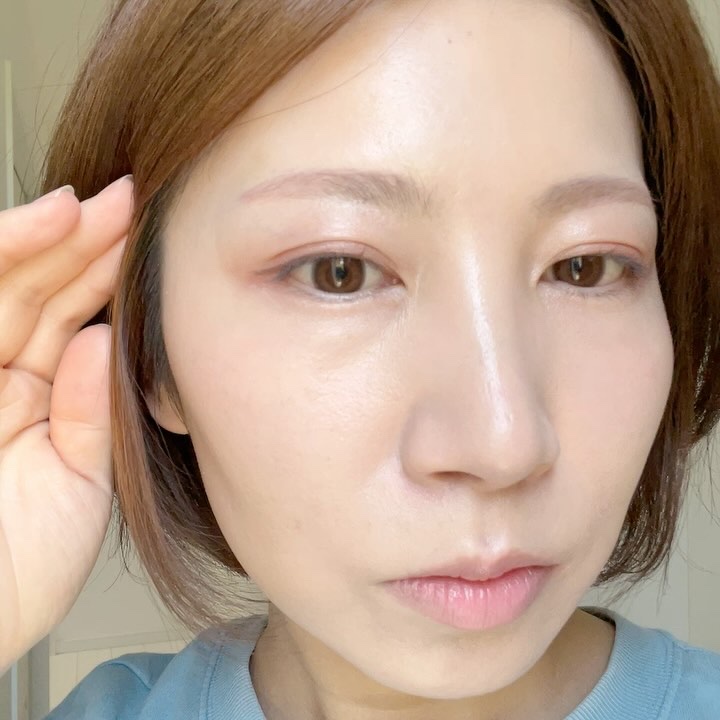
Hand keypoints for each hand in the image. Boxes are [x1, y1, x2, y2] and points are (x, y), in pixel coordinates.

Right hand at [0, 176, 132, 671]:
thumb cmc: (19, 569)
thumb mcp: (79, 482)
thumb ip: (88, 409)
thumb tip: (101, 340)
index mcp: (38, 402)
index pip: (71, 320)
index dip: (104, 275)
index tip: (144, 236)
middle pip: (40, 294)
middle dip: (83, 244)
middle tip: (128, 200)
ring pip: (3, 292)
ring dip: (43, 243)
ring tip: (90, 206)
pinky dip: (3, 264)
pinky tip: (38, 229)